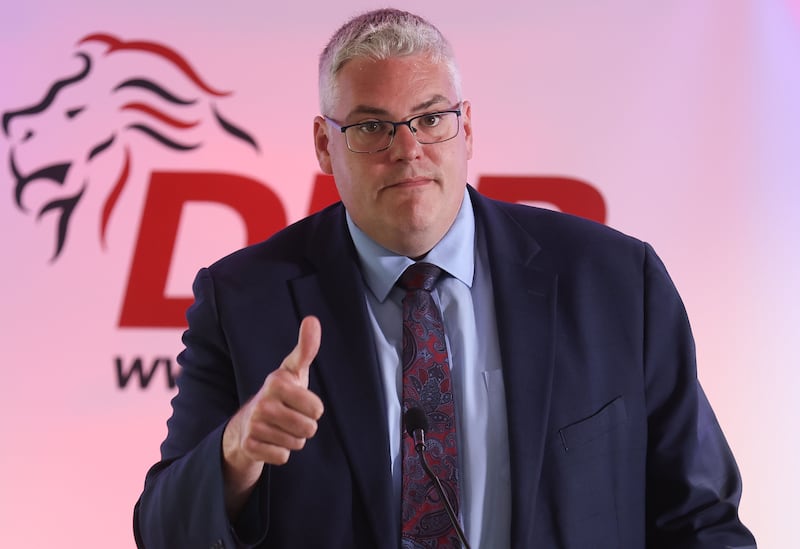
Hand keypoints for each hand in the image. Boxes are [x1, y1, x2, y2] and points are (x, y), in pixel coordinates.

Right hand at [222, 316, 323, 510]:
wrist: (246, 423)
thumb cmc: (279, 394)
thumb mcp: (293, 371)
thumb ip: (306, 348)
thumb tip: (313, 319)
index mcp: (277, 382)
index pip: (317, 409)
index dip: (314, 409)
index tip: (299, 402)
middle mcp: (263, 402)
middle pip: (309, 428)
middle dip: (305, 427)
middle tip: (290, 418)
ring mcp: (254, 425)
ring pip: (297, 443)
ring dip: (293, 439)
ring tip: (279, 428)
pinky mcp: (249, 446)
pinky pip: (283, 457)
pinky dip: (280, 453)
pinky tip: (270, 441)